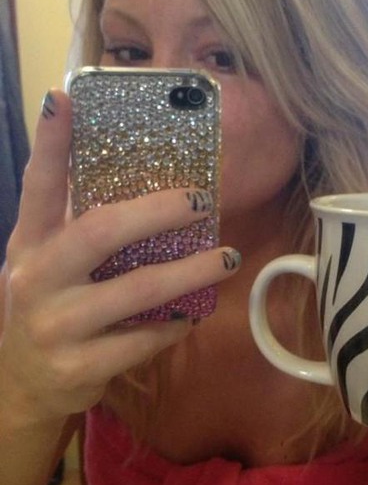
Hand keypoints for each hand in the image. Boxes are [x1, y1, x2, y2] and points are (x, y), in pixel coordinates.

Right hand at [0, 89, 239, 423]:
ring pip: (135, 290)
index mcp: (29, 246)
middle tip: (202, 201)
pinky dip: (173, 324)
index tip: (66, 98)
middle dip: (158, 211)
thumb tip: (146, 192)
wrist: (22, 386)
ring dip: (190, 272)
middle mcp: (35, 279)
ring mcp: (56, 326)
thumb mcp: (46, 265)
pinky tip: (191, 314)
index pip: (38, 186)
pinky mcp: (79, 366)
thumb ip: (78, 230)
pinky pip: (141, 340)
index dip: (51, 143)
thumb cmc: (47, 309)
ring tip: (227, 258)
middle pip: (101, 231)